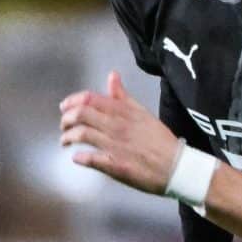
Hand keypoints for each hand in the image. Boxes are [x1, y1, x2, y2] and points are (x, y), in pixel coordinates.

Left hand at [59, 71, 182, 195]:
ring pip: (82, 135)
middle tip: (64, 126)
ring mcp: (115, 146)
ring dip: (67, 137)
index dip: (72, 102)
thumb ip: (123, 96)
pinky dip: (79, 157)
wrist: (177, 166)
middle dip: (66, 120)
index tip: (65, 108)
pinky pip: (90, 159)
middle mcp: (117, 126)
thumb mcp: (143, 112)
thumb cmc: (160, 140)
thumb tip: (112, 75)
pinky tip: (77, 158)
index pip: (89, 99)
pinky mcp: (116, 166)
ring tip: (65, 142)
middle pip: (81, 115)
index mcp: (123, 112)